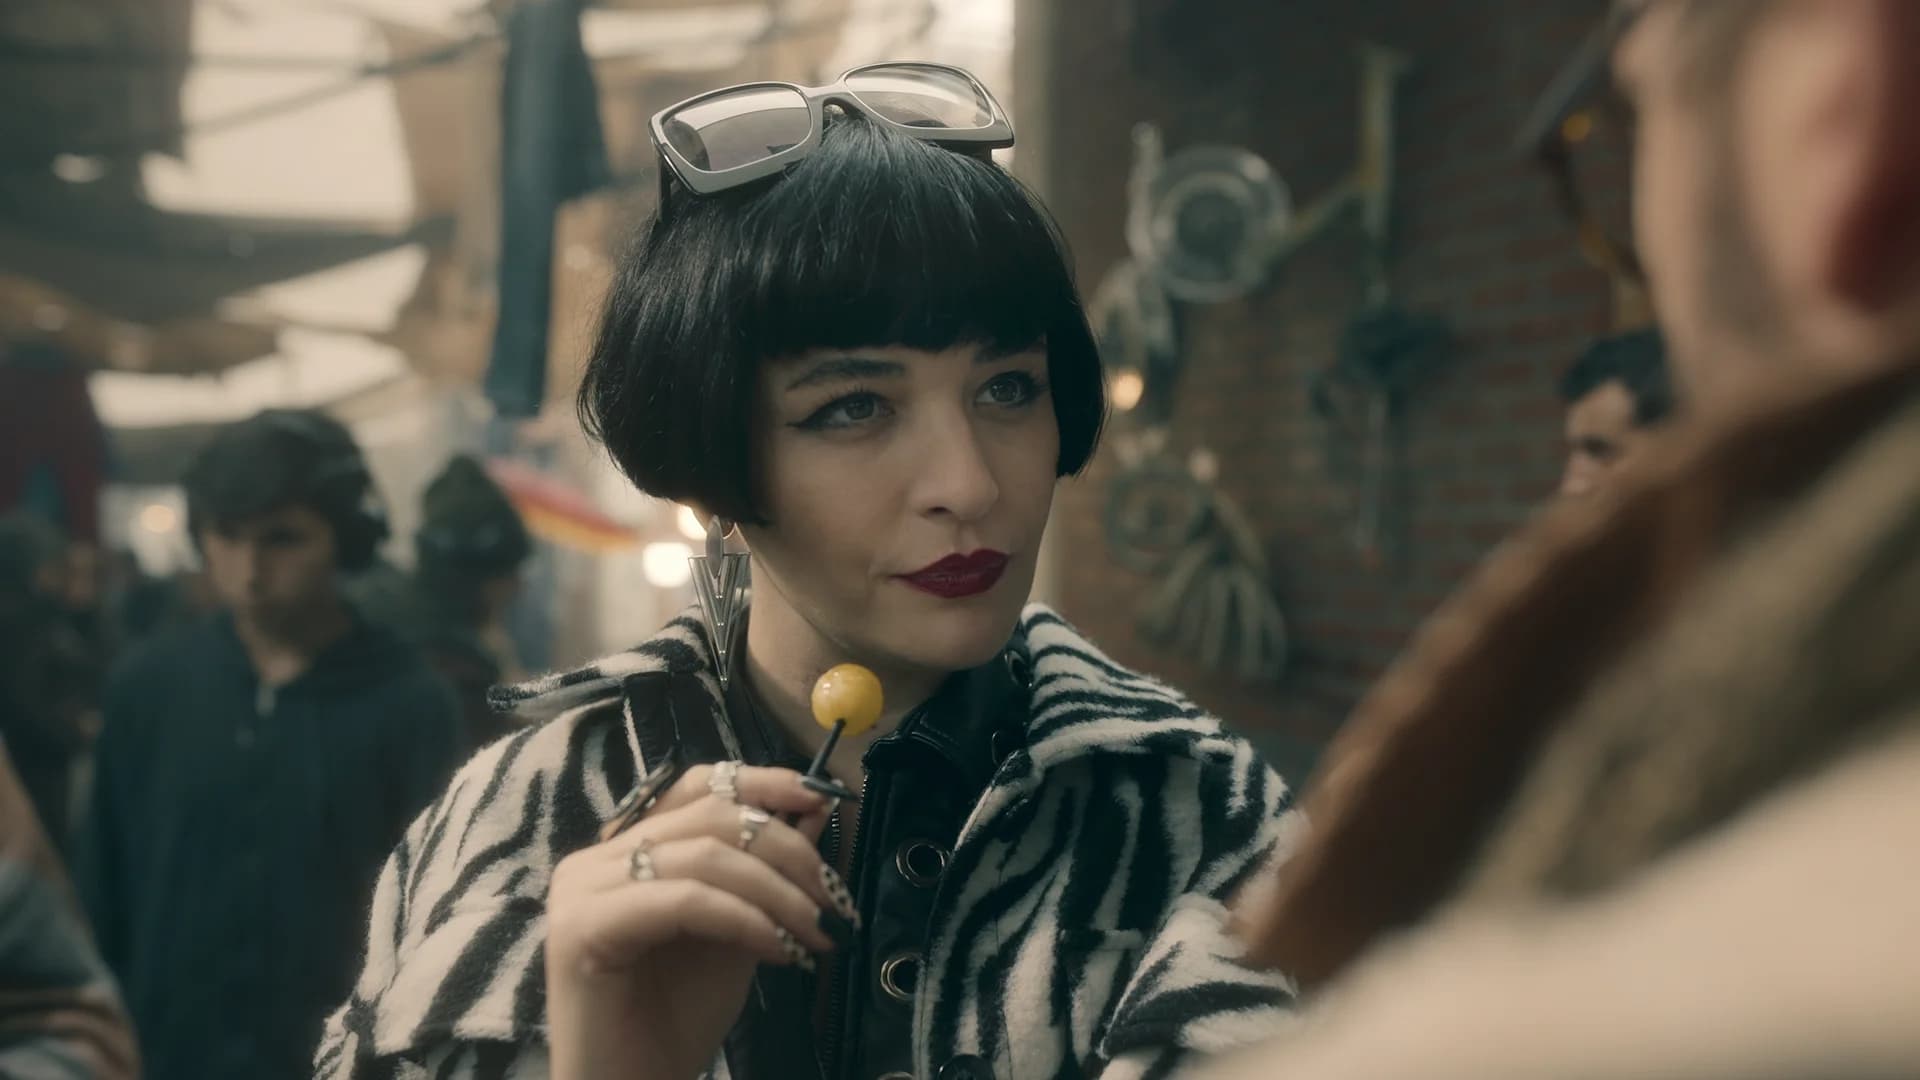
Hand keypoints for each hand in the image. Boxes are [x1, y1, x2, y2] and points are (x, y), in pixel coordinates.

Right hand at [545, 764, 855, 1079]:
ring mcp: (582, 888)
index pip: (698, 787)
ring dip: (776, 890)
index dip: (763, 782)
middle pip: (708, 816)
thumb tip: (813, 811)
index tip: (820, 800)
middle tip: (832, 898)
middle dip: (785, 850)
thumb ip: (764, 873)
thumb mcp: (739, 932)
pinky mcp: (582, 927)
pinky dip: (744, 918)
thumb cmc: (677, 1022)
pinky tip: (780, 950)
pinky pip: (685, 899)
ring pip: (702, 855)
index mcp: (626, 850)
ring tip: (816, 932)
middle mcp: (596, 858)